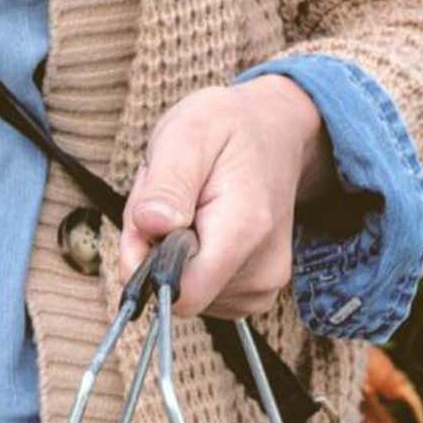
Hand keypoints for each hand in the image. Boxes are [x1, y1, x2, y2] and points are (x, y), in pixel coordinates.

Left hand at [116, 75, 336, 320]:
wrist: (274, 131)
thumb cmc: (227, 129)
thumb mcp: (187, 134)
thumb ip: (167, 183)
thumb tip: (151, 226)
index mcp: (244, 232)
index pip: (181, 293)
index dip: (148, 264)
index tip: (149, 221)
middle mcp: (262, 271)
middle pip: (178, 291)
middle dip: (157, 251)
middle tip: (171, 201)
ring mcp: (263, 286)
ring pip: (187, 292)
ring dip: (172, 253)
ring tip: (191, 206)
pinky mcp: (256, 293)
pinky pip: (202, 293)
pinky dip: (190, 262)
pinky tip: (202, 224)